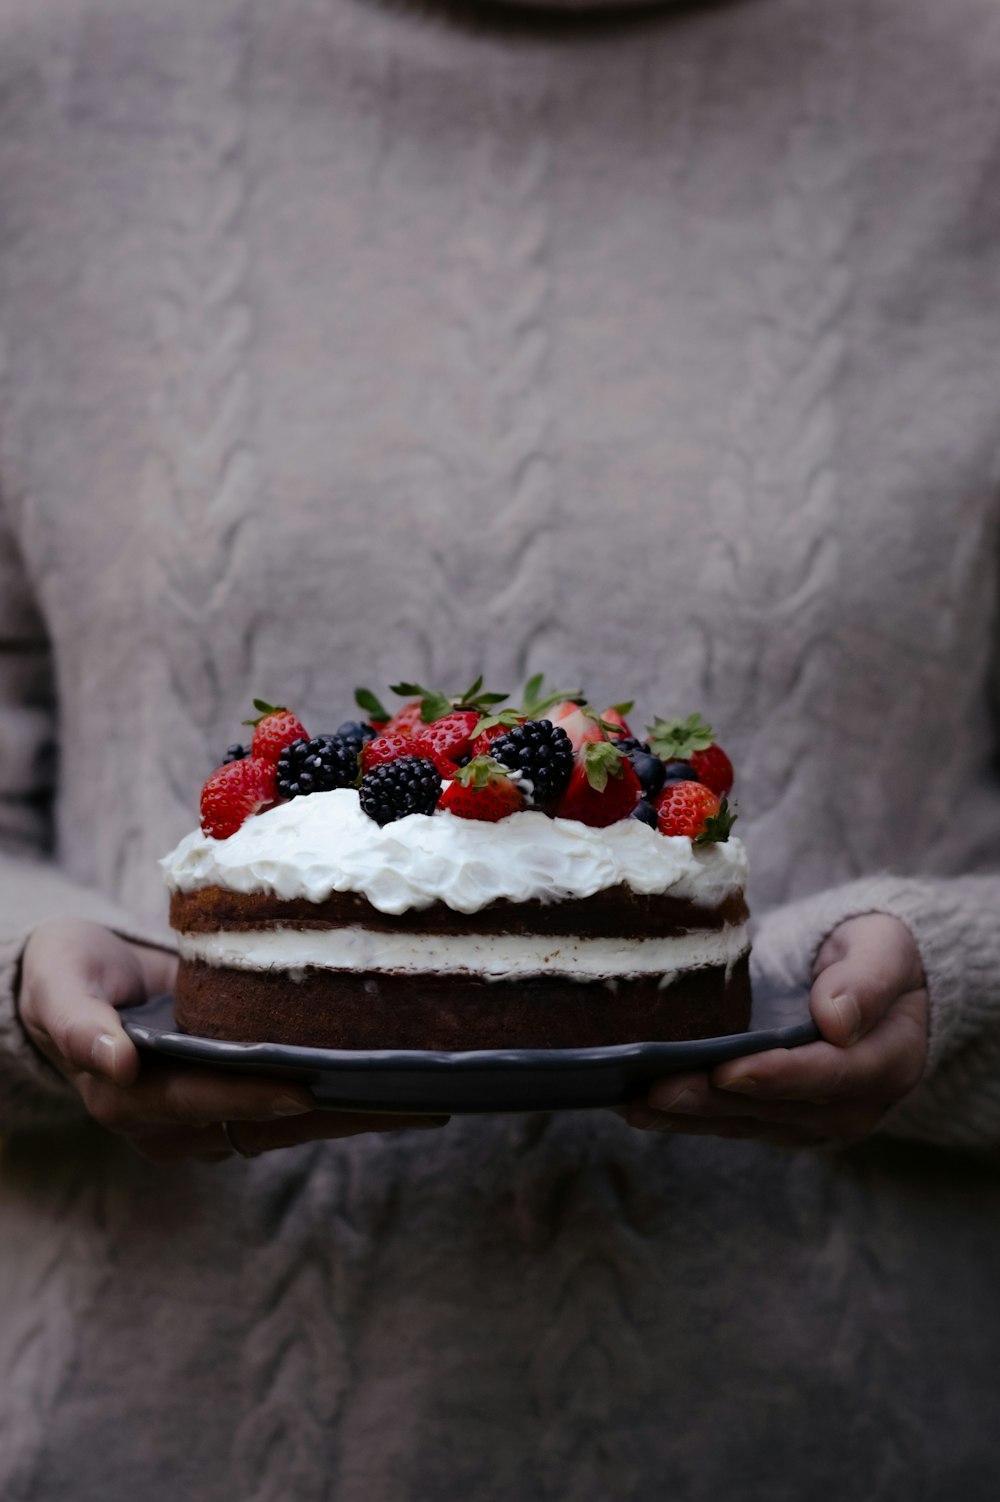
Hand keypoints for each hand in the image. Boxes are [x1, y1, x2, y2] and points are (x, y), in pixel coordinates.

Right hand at [18, 918, 447, 1160]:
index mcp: (128, 1099)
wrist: (80, 979)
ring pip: (289, 1125)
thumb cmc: (67, 971)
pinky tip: (392, 1088)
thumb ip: (78, 1022)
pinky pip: (292, 1112)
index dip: (258, 1093)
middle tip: (411, 1101)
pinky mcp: (231, 1106)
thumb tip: (116, 1064)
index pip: (206, 1099)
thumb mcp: (59, 983)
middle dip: (338, 1115)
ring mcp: (204, 1122)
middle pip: (265, 1122)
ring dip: (354, 1115)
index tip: (311, 1086)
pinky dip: (341, 1102)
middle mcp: (172, 1125)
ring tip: (425, 1099)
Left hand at [620, 913, 928, 1147]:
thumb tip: (837, 1022)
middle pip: (777, 1109)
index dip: (776, 1076)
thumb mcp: (884, 949)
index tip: (728, 1070)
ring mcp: (815, 1120)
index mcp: (887, 1062)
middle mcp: (852, 1106)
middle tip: (658, 1089)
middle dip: (714, 1102)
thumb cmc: (876, 954)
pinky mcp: (781, 1122)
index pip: (828, 1075)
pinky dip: (686, 1118)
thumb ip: (866, 981)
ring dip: (688, 1116)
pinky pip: (732, 1122)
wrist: (872, 978)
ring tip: (632, 1102)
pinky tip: (639, 1106)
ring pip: (746, 1123)